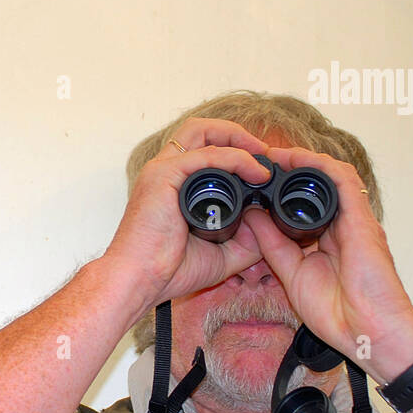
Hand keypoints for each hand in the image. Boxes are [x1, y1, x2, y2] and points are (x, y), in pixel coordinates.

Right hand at [103, 118, 271, 313]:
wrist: (140, 281)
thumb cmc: (167, 271)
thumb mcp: (220, 254)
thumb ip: (245, 240)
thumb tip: (271, 226)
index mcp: (173, 184)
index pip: (203, 149)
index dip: (235, 150)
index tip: (263, 169)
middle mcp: (165, 171)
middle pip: (201, 130)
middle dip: (238, 134)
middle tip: (266, 154)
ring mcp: (162, 170)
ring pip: (202, 131)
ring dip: (238, 137)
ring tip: (263, 156)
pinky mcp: (164, 175)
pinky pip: (206, 155)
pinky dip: (236, 157)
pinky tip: (255, 171)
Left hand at [242, 146, 412, 381]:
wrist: (365, 332)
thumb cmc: (337, 313)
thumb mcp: (291, 273)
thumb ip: (272, 244)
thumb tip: (251, 216)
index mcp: (326, 238)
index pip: (303, 203)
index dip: (280, 188)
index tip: (253, 180)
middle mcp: (342, 225)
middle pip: (317, 186)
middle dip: (289, 169)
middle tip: (260, 160)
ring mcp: (354, 220)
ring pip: (330, 176)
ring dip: (303, 161)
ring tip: (274, 154)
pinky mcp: (362, 220)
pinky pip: (343, 181)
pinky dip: (320, 166)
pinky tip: (297, 159)